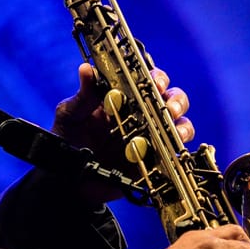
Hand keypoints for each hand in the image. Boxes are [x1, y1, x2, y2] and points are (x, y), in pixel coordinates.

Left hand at [52, 63, 193, 200]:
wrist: (69, 179)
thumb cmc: (67, 141)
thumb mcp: (70, 116)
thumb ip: (82, 96)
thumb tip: (86, 69)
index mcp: (122, 98)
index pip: (147, 80)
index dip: (157, 77)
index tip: (155, 83)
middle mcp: (140, 114)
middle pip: (170, 99)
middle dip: (176, 100)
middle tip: (170, 108)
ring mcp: (149, 137)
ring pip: (179, 124)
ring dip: (182, 124)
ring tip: (175, 129)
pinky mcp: (153, 160)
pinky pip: (174, 152)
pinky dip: (178, 149)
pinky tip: (171, 149)